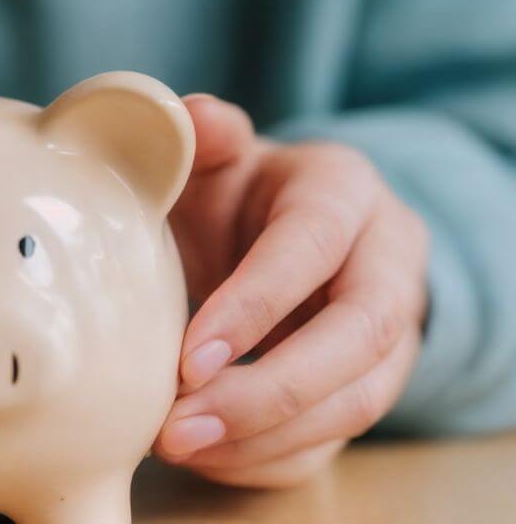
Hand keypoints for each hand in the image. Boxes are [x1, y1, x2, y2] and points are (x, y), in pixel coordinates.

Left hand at [154, 95, 428, 487]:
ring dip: (268, 435)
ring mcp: (392, 333)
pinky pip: (337, 439)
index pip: (314, 247)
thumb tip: (194, 116)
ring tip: (181, 443)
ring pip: (358, 401)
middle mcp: (386, 262)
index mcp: (344, 191)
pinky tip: (208, 457)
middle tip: (183, 422)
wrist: (274, 229)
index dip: (258, 305)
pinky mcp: (370, 384)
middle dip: (272, 391)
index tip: (189, 357)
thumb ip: (204, 135)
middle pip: (358, 338)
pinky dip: (271, 457)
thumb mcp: (216, 155)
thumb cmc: (234, 191)